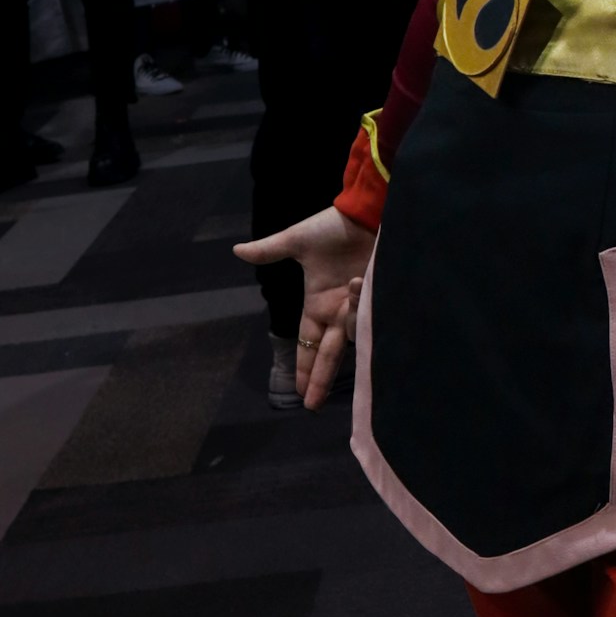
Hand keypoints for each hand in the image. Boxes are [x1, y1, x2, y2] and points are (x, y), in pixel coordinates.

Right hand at [235, 204, 375, 406]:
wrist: (366, 211)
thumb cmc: (332, 226)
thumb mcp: (297, 240)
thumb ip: (270, 250)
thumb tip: (237, 251)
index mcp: (318, 303)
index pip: (308, 344)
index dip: (304, 367)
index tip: (300, 393)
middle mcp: (338, 310)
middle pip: (328, 354)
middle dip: (319, 379)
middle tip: (311, 405)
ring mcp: (359, 306)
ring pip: (353, 333)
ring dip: (352, 317)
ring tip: (355, 282)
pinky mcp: (378, 298)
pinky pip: (370, 315)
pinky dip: (364, 302)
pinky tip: (360, 282)